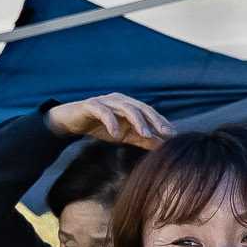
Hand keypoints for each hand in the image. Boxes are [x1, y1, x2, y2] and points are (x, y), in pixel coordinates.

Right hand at [45, 93, 172, 147]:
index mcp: (129, 105)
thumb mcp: (126, 135)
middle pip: (141, 108)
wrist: (73, 121)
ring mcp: (106, 101)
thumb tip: (164, 147)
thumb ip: (144, 140)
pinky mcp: (91, 105)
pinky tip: (116, 134)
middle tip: (165, 133)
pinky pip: (104, 112)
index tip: (174, 134)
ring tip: (145, 134)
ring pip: (126, 108)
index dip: (162, 122)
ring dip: (137, 121)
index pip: (149, 112)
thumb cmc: (101, 126)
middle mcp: (120, 100)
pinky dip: (111, 122)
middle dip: (155, 120)